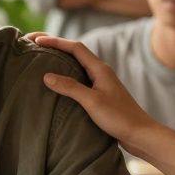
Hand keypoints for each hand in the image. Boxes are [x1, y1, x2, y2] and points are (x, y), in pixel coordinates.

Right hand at [28, 34, 156, 148]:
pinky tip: (57, 82)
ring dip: (60, 58)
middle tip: (34, 44)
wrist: (140, 134)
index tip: (35, 41)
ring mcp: (101, 83)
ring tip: (42, 59)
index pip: (75, 47)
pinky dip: (65, 73)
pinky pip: (79, 77)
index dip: (55, 41)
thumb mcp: (92, 101)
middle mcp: (101, 72)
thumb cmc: (119, 117)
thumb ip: (70, 87)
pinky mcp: (100, 94)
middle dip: (55, 45)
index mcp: (100, 69)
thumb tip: (46, 75)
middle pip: (75, 52)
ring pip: (77, 64)